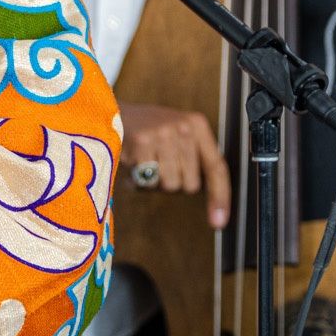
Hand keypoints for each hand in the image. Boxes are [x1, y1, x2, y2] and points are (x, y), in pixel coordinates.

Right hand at [119, 103, 229, 228]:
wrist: (115, 113)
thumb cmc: (152, 131)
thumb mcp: (180, 134)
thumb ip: (197, 159)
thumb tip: (214, 206)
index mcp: (198, 125)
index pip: (217, 168)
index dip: (220, 197)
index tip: (219, 222)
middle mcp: (184, 127)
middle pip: (191, 184)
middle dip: (176, 182)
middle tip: (162, 164)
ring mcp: (163, 134)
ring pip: (169, 185)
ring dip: (156, 182)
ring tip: (147, 162)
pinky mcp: (141, 142)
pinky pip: (147, 181)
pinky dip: (138, 179)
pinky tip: (134, 161)